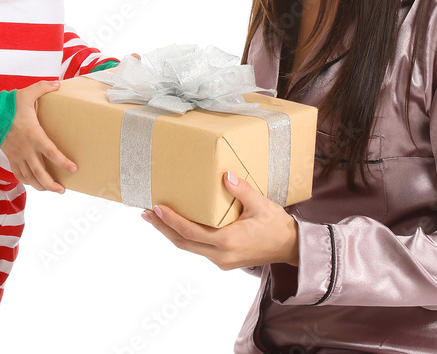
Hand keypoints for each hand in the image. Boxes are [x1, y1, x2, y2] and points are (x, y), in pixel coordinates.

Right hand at [0, 79, 75, 192]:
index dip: (63, 162)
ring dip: (41, 186)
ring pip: (29, 177)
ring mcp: (17, 155)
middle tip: (62, 190)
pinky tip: (33, 184)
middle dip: (52, 184)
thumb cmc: (9, 105)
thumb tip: (58, 83)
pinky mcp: (10, 157)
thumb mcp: (27, 93)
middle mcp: (26, 149)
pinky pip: (18, 174)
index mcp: (33, 135)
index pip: (51, 153)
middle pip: (40, 173)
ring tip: (52, 190)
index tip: (73, 169)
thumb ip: (43, 87)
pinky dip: (26, 181)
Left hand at [141, 171, 298, 269]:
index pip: (191, 232)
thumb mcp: (261, 204)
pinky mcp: (223, 260)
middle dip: (162, 228)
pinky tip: (178, 225)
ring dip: (171, 232)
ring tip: (155, 217)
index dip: (171, 221)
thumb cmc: (276, 225)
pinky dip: (185, 236)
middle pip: (183, 243)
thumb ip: (242, 190)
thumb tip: (225, 176)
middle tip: (145, 213)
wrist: (290, 247)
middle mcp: (221, 254)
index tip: (156, 208)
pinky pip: (198, 248)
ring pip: (189, 247)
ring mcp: (221, 260)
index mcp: (229, 241)